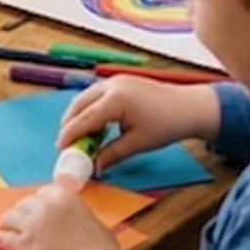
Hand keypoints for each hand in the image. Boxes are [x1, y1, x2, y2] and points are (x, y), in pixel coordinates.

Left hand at [0, 183, 128, 249]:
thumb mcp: (90, 219)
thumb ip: (73, 213)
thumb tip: (68, 219)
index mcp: (62, 195)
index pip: (41, 193)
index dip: (38, 204)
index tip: (37, 212)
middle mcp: (44, 206)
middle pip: (23, 204)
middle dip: (22, 213)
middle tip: (21, 223)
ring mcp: (32, 226)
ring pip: (9, 218)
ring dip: (7, 224)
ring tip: (5, 229)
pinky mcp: (23, 246)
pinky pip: (3, 238)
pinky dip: (1, 240)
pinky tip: (1, 242)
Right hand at [58, 77, 222, 170]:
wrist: (189, 107)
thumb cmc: (166, 125)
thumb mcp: (138, 143)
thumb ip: (112, 154)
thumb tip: (95, 168)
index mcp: (115, 99)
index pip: (84, 118)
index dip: (70, 135)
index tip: (60, 149)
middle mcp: (111, 85)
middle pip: (79, 105)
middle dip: (69, 124)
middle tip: (66, 145)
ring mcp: (114, 81)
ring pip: (85, 98)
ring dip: (78, 117)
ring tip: (78, 138)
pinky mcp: (119, 82)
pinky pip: (96, 96)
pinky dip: (89, 110)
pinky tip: (93, 126)